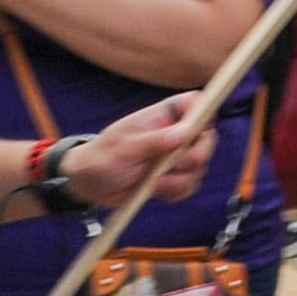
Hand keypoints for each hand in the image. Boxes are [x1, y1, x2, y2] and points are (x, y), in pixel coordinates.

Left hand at [68, 93, 214, 211]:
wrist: (89, 184)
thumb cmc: (101, 157)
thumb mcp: (124, 148)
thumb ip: (155, 140)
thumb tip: (186, 131)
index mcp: (162, 117)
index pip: (194, 103)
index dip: (203, 111)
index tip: (197, 129)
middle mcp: (173, 134)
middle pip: (206, 139)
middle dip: (195, 157)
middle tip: (173, 165)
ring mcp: (174, 157)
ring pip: (199, 167)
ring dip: (179, 180)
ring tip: (152, 182)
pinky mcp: (172, 178)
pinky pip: (189, 186)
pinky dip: (175, 192)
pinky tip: (155, 190)